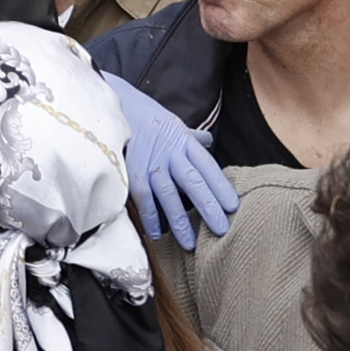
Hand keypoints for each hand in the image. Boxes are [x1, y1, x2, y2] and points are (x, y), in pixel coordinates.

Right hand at [101, 71, 238, 248]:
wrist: (114, 106)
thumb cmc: (146, 118)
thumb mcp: (174, 124)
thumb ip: (193, 137)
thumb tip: (208, 140)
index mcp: (185, 142)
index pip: (208, 167)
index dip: (222, 187)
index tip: (234, 207)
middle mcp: (171, 153)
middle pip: (194, 183)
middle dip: (209, 208)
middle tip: (222, 230)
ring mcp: (150, 163)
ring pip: (169, 195)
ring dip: (180, 221)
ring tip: (191, 243)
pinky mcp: (131, 171)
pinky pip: (143, 198)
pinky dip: (150, 216)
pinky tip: (157, 234)